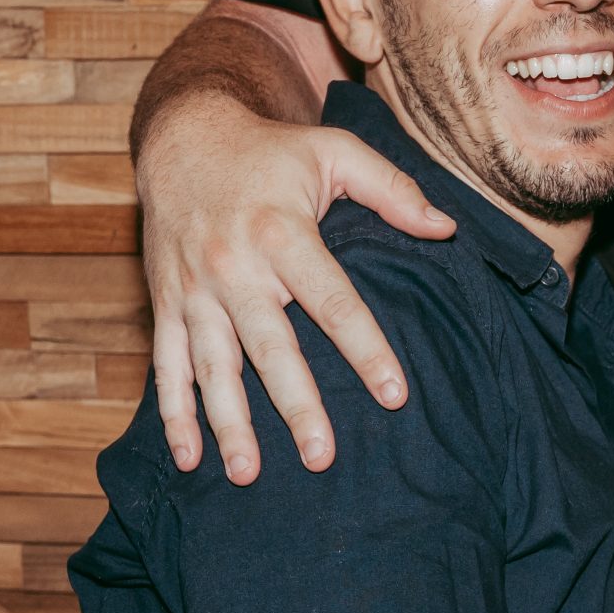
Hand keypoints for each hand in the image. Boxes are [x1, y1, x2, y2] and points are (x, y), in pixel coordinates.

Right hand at [141, 96, 452, 482]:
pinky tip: (188, 458)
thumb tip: (446, 229)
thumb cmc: (270, 152)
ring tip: (248, 474)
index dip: (365, 349)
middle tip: (322, 457)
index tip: (395, 395)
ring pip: (213, 367)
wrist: (182, 138)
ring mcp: (195, 290)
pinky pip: (167, 366)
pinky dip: (174, 414)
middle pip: (270, 348)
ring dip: (228, 424)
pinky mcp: (167, 303)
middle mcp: (234, 267)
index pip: (332, 301)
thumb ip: (393, 189)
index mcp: (281, 233)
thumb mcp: (334, 152)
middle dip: (295, 406)